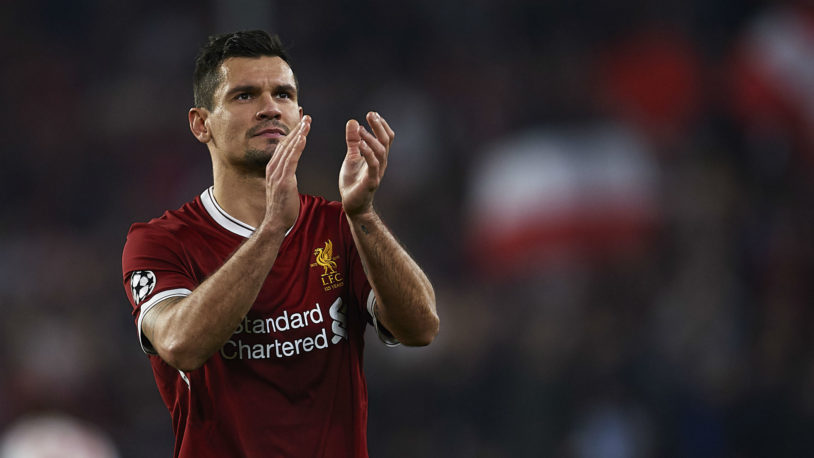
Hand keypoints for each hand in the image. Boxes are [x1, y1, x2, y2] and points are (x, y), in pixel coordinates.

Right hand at [261, 115, 310, 231]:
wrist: (275, 222)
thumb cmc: (282, 207)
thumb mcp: (283, 186)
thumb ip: (285, 175)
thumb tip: (290, 168)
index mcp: (273, 168)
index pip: (283, 146)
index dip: (292, 133)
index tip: (301, 122)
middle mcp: (273, 168)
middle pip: (285, 143)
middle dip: (296, 129)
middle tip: (306, 116)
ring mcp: (277, 174)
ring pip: (288, 148)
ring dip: (298, 134)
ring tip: (307, 122)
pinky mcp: (283, 180)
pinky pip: (291, 160)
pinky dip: (297, 147)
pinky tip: (303, 137)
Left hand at [340, 112, 393, 215]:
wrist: (352, 204)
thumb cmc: (354, 181)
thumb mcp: (351, 157)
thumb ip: (353, 141)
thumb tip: (353, 121)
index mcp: (378, 156)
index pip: (386, 137)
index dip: (381, 125)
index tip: (372, 114)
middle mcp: (381, 163)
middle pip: (386, 141)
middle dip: (379, 126)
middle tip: (370, 114)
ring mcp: (377, 172)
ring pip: (381, 151)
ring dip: (372, 138)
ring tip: (361, 129)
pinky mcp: (371, 181)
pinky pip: (373, 165)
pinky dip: (368, 153)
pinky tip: (360, 144)